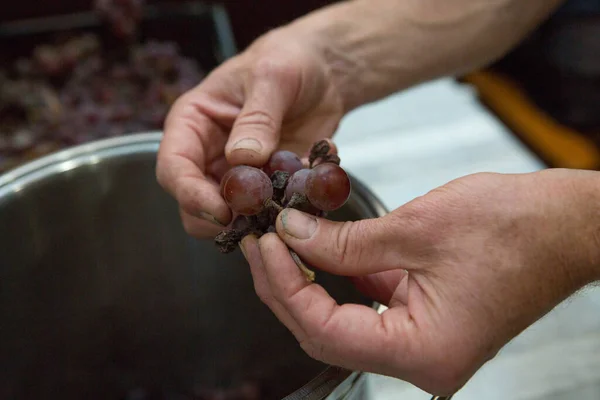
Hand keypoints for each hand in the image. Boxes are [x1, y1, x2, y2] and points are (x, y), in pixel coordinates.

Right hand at [156, 28, 344, 237]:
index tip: (220, 211)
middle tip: (257, 216)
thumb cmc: (289, 60)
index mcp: (193, 123)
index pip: (174, 167)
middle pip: (194, 203)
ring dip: (258, 217)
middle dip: (221, 217)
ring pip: (230, 217)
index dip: (190, 194)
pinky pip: (270, 211)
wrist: (324, 72)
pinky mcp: (268, 186)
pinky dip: (289, 208)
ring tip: (289, 199)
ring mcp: (238, 175)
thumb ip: (258, 116)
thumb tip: (241, 158)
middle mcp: (209, 154)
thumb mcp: (273, 77)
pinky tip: (312, 184)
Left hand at [240, 169, 599, 394]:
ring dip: (308, 281)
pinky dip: (338, 277)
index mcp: (424, 352)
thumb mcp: (415, 228)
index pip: (327, 331)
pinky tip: (316, 248)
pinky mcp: (421, 318)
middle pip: (327, 332)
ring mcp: (421, 342)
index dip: (286, 287)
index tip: (265, 246)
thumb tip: (292, 234)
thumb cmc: (515, 227)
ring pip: (341, 319)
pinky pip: (365, 306)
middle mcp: (421, 360)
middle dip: (287, 286)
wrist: (565, 224)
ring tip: (279, 242)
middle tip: (263, 243)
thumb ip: (345, 240)